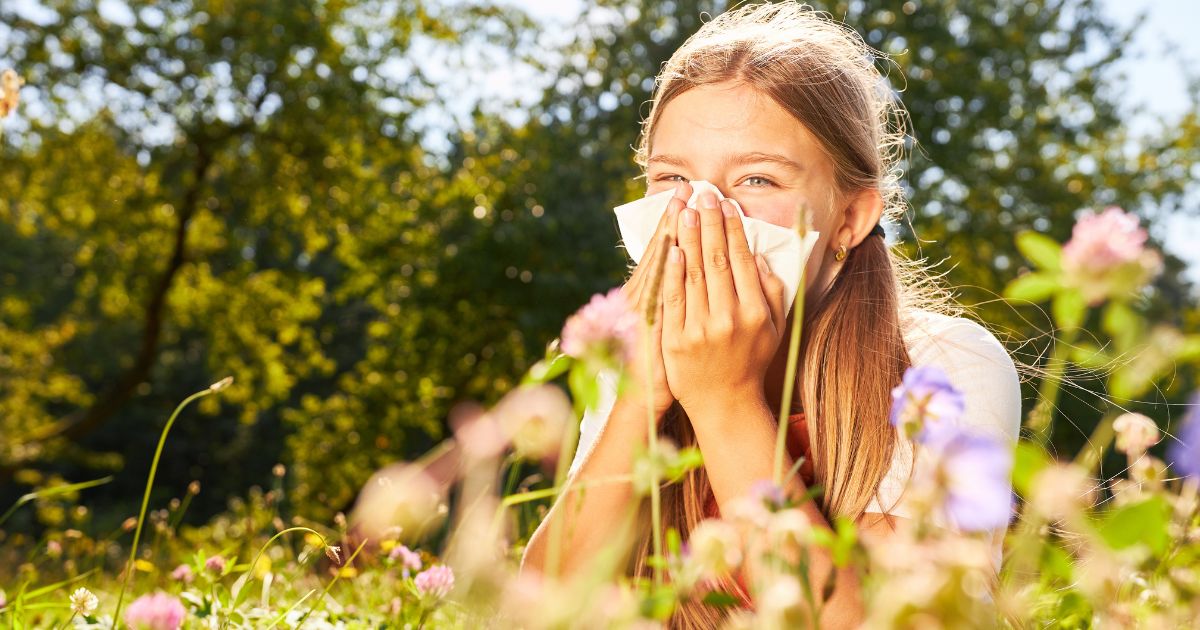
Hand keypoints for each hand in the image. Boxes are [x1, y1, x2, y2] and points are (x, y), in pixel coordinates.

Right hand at [619, 182, 691, 416]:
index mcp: (648, 291)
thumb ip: (673, 291)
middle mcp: (642, 295)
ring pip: (658, 265)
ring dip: (670, 234)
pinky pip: (659, 295)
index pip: (664, 246)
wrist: (644, 398)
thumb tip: (682, 259)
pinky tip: (671, 251)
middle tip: (688, 187)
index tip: (686, 193)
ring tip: (681, 206)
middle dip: (676, 217)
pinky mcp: (649, 327)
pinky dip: (663, 272)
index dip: (674, 219)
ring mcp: (644, 310)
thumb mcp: (663, 320)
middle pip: (661, 248)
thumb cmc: (659, 361)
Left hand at [661, 191, 786, 415]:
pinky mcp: (676, 340)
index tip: (725, 205)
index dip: (732, 229)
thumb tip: (760, 257)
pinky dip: (672, 273)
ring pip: (693, 275)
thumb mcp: (774, 329)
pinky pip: (673, 299)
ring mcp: (700, 330)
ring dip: (688, 239)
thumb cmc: (751, 361)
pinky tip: (671, 249)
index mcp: (755, 313)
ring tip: (685, 211)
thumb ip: (772, 293)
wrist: (725, 403)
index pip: (741, 260)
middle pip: (716, 261)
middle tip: (703, 196)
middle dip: (709, 224)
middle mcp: (729, 319)